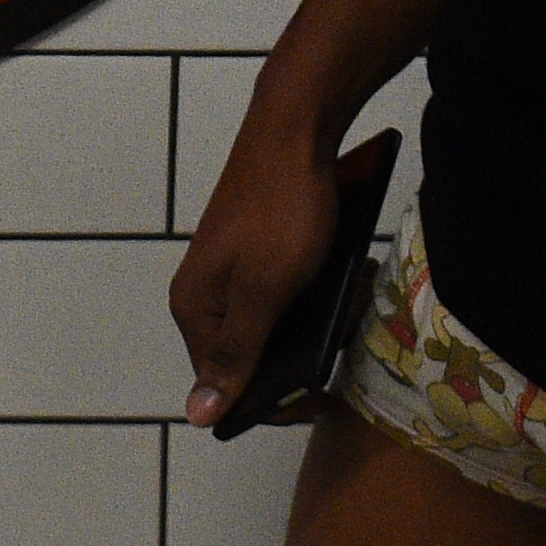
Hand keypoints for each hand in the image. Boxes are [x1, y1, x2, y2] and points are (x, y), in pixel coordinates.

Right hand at [169, 125, 349, 429]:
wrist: (295, 129)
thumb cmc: (280, 211)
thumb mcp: (264, 292)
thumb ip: (235, 355)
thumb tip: (197, 417)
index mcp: (195, 308)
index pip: (224, 383)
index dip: (273, 397)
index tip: (319, 394)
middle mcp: (203, 293)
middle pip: (251, 354)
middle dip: (301, 353)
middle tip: (342, 337)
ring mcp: (229, 270)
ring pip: (276, 322)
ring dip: (317, 321)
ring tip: (350, 297)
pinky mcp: (254, 250)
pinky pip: (286, 292)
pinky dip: (318, 293)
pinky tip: (346, 275)